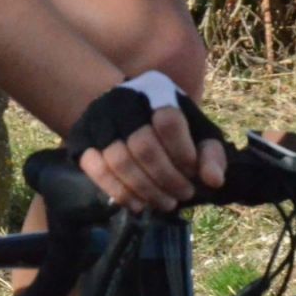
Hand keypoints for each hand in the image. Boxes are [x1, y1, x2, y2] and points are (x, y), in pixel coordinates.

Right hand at [64, 70, 226, 211]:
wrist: (122, 112)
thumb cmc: (168, 125)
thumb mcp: (196, 130)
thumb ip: (210, 153)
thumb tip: (214, 181)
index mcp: (156, 90)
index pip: (168, 120)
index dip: (182, 151)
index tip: (193, 171)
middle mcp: (122, 101)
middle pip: (142, 145)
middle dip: (166, 177)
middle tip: (183, 195)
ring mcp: (97, 120)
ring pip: (119, 161)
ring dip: (146, 190)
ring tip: (166, 203)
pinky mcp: (81, 141)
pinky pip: (97, 171)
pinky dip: (120, 192)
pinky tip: (139, 205)